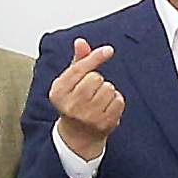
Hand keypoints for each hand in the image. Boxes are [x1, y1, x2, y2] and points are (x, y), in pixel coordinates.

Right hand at [49, 40, 126, 161]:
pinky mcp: (103, 124)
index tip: (108, 50)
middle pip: (96, 78)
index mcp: (58, 92)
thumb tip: (81, 41)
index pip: (79, 69)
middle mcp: (70, 105)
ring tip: (98, 100)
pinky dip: (116, 101)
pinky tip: (106, 108)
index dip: (95, 57)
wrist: (78, 135)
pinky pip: (118, 100)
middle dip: (98, 80)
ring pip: (109, 88)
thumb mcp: (70, 82)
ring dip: (108, 91)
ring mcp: (87, 116)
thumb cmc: (74, 102)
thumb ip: (78, 61)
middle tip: (91, 91)